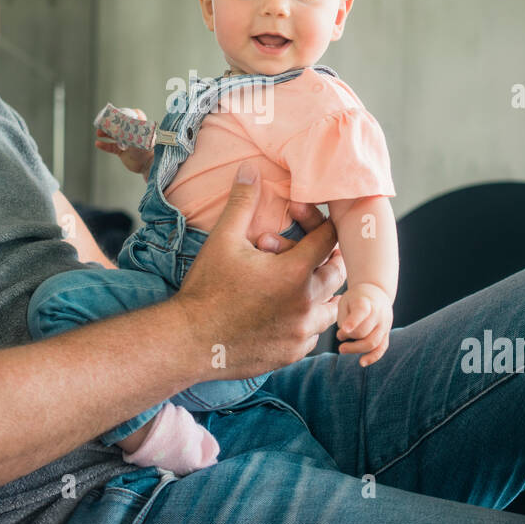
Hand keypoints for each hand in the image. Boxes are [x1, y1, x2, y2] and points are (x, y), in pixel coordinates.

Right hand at [94, 108, 153, 175]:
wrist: (148, 164)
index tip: (113, 114)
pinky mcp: (122, 152)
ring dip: (105, 134)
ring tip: (99, 133)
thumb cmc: (148, 148)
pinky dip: (104, 145)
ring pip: (113, 136)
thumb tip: (137, 111)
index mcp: (137, 127)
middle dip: (110, 124)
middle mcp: (132, 134)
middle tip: (102, 124)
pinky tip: (98, 143)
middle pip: (118, 126)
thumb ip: (138, 123)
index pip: (129, 117)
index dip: (121, 114)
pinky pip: (111, 147)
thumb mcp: (142, 133)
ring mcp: (126, 143)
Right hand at [173, 163, 345, 380]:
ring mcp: (300, 332)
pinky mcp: (291, 354)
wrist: (187, 342)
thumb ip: (242, 203)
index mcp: (295, 272)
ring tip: (303, 284)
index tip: (306, 219)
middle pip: (337, 274)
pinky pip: (312, 336)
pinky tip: (288, 314)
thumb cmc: (205, 290)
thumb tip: (249, 169)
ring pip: (330, 308)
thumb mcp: (223, 240)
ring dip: (321, 293)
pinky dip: (307, 322)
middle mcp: (306, 304)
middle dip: (326, 258)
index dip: (320, 223)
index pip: (329, 240)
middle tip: (308, 250)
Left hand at [335, 282, 393, 367]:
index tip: (344, 329)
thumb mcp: (346, 300)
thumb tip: (343, 337)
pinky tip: (362, 363)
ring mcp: (385, 324)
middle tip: (338, 337)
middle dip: (349, 338)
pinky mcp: (386, 333)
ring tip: (342, 349)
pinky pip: (382, 348)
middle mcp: (378, 314)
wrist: (376, 292)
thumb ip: (343, 317)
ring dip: (356, 349)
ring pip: (373, 342)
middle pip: (364, 332)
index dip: (353, 321)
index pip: (361, 312)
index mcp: (366, 302)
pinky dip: (373, 357)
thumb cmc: (356, 298)